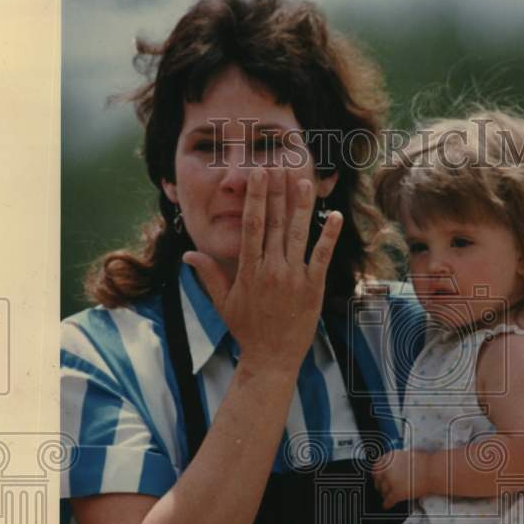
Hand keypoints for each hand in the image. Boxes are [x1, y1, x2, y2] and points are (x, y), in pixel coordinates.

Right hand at [184, 168, 342, 374]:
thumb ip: (209, 274)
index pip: (252, 226)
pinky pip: (322, 257)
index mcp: (249, 270)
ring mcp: (294, 278)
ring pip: (298, 234)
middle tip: (281, 164)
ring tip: (304, 180)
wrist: (272, 358)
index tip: (259, 174)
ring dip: (301, 206)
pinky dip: (329, 236)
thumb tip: (188, 254)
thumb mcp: (224, 302)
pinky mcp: (313, 288)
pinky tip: (335, 216)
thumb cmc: (247, 330)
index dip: (257, 197)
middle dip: (278, 192)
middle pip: (274, 223)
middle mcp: (271, 270)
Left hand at [372, 450, 430, 509]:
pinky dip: (387, 504)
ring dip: (384, 494)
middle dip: (379, 485)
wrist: (433, 471)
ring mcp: (391, 482)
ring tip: (387, 496)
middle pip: (377, 480)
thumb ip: (395, 462)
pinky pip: (388, 501)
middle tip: (381, 488)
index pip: (375, 467)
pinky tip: (386, 506)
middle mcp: (387, 469)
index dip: (376, 474)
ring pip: (383, 491)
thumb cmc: (424, 463)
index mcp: (389, 459)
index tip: (377, 477)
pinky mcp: (396, 493)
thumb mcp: (405, 456)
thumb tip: (390, 468)